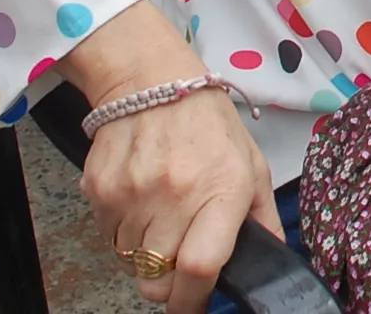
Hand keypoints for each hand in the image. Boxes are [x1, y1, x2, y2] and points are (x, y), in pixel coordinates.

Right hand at [67, 5, 280, 313]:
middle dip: (169, 282)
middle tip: (179, 255)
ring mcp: (132, 193)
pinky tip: (141, 199)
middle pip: (158, 279)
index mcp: (221, 190)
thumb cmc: (208, 124)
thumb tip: (270, 259)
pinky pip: (109, 237)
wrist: (150, 80)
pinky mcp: (99, 189)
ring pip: (131, 263)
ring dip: (146, 254)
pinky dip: (124, 232)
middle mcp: (174, 195)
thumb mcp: (251, 165)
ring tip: (162, 215)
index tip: (193, 307)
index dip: (193, 302)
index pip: (200, 268)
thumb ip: (262, 217)